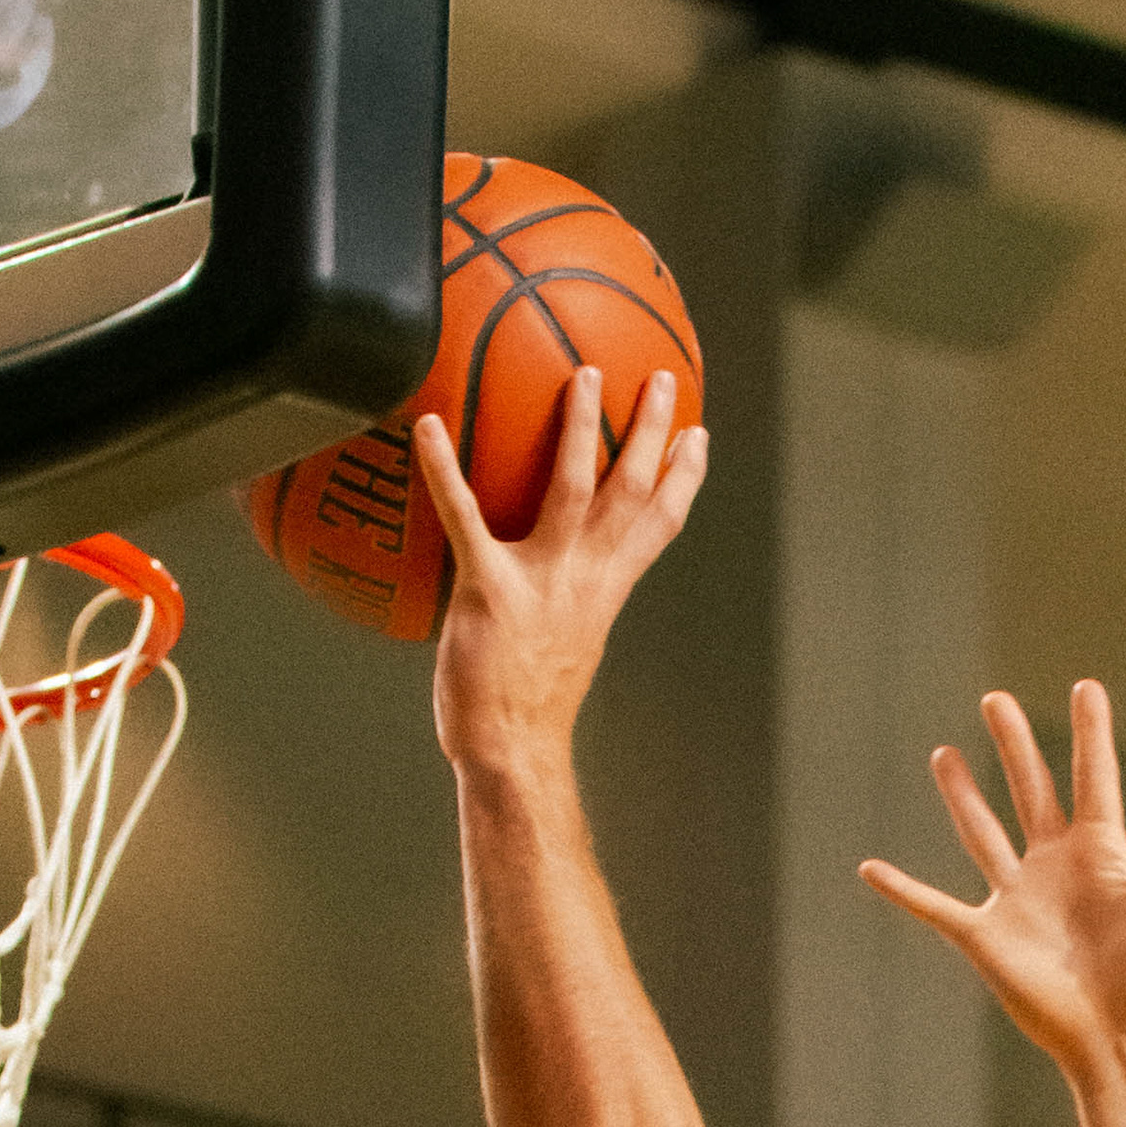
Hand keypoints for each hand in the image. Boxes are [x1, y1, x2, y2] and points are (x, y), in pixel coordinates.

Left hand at [421, 360, 708, 764]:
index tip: (695, 433)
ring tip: (585, 376)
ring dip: (582, 428)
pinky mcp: (489, 588)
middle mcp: (585, 577)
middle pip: (631, 490)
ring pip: (574, 488)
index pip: (660, 523)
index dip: (683, 476)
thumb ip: (567, 595)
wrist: (510, 750)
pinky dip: (444, 469)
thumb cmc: (528, 705)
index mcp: (607, 588)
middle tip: (656, 377)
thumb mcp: (567, 641)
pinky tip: (430, 425)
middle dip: (649, 430)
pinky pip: (465, 516)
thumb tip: (556, 575)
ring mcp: (541, 580)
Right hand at [860, 677, 1125, 1077]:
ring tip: (944, 753)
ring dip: (963, 795)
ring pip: (982, 833)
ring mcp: (1018, 899)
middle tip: (996, 700)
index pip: (1094, 777)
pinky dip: (901, 890)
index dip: (1091, 733)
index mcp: (1102, 852)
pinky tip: (870, 869)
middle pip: (1030, 790)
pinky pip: (934, 906)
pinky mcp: (986, 935)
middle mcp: (1055, 867)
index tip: (1088, 687)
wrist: (1123, 1037)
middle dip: (1014, 745)